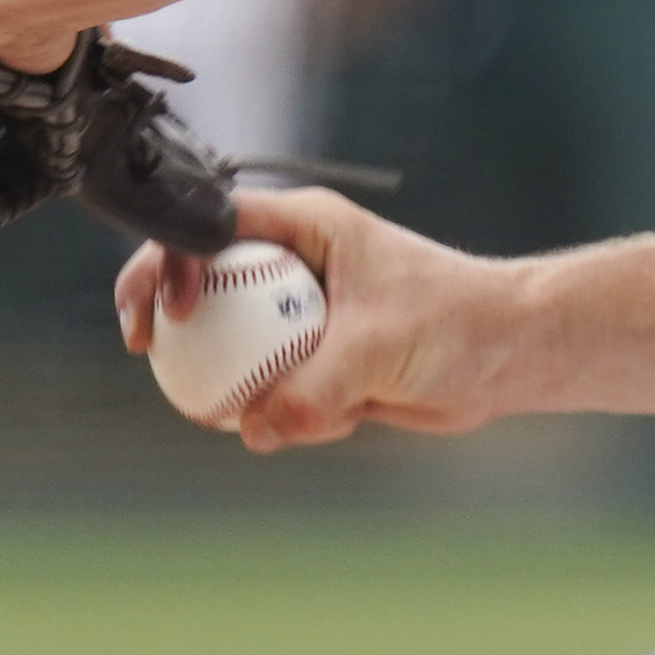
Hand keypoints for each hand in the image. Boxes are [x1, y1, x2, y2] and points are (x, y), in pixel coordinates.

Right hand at [119, 181, 521, 456]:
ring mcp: (296, 313)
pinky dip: (293, 415)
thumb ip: (312, 388)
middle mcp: (290, 262)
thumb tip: (252, 429)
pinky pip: (269, 392)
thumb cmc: (456, 324)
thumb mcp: (378, 349)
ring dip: (244, 387)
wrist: (505, 357)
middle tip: (149, 355)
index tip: (169, 313)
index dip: (168, 260)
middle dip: (170, 322)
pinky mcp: (310, 359)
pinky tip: (350, 418)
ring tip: (299, 413)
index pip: (208, 225)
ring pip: (230, 348)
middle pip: (199, 283)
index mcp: (303, 226)